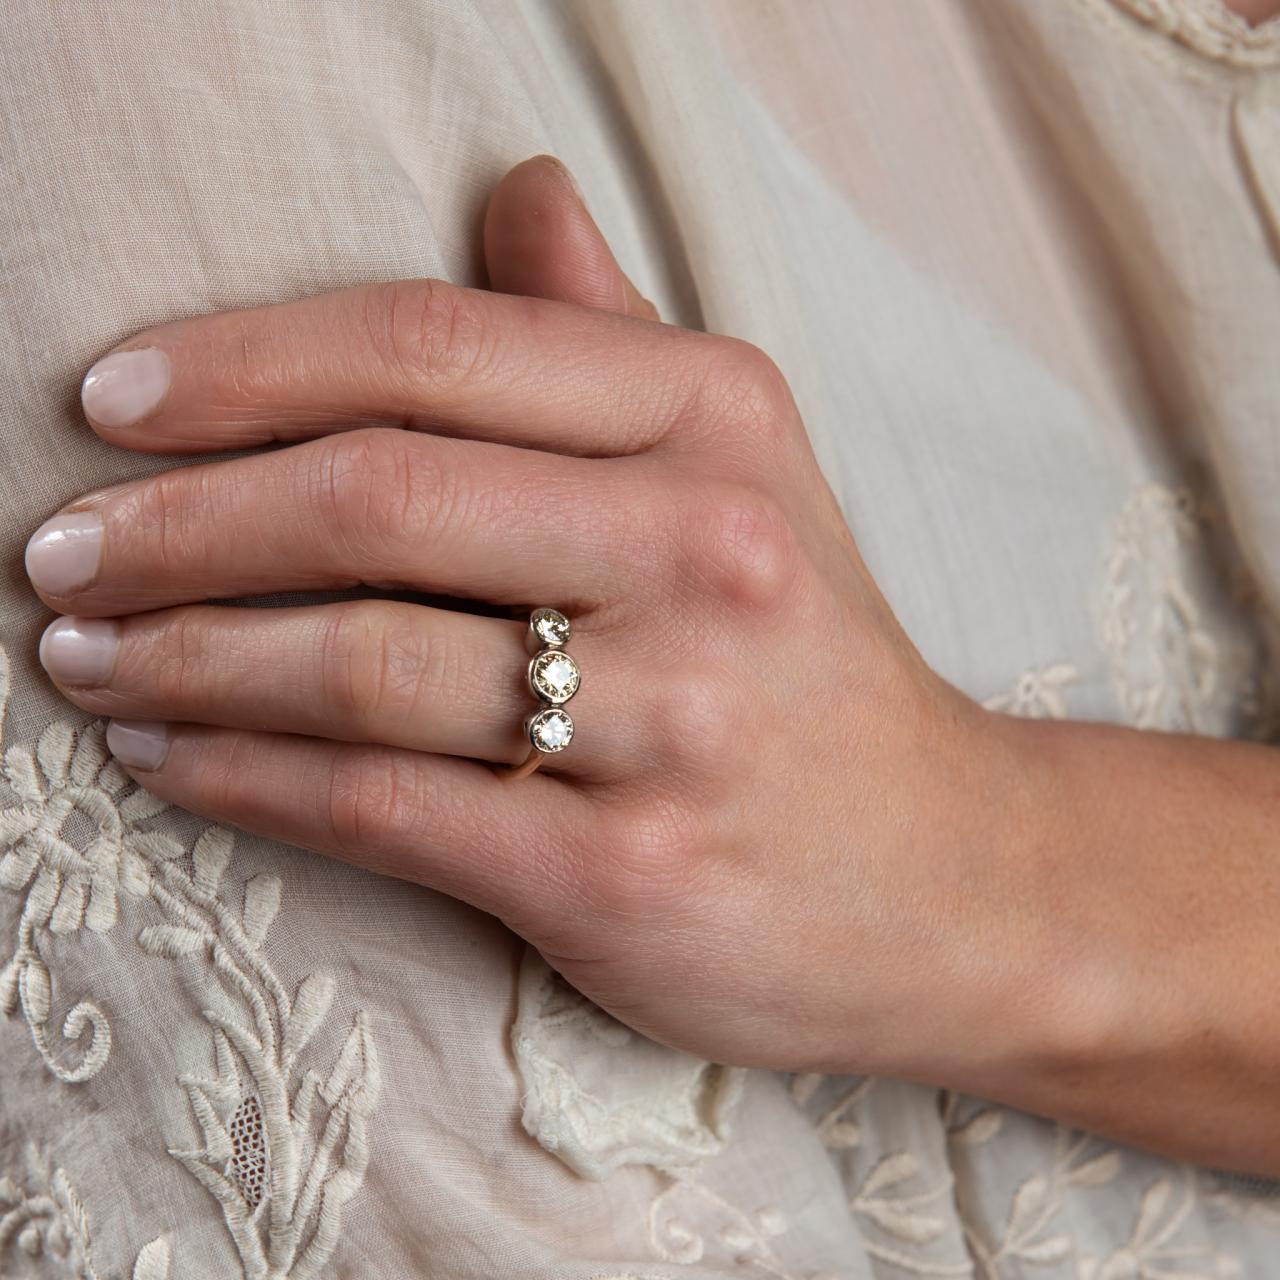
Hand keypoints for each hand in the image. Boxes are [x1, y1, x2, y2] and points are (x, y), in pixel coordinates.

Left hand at [25, 156, 1027, 1079]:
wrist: (950, 875)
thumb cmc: (814, 663)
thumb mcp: (749, 467)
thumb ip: (616, 332)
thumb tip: (516, 192)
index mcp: (716, 421)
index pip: (433, 352)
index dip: (245, 367)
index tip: (113, 403)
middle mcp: (705, 552)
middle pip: (377, 500)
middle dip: (175, 525)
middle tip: (59, 555)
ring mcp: (672, 720)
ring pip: (361, 664)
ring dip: (183, 657)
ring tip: (84, 658)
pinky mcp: (625, 873)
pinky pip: (387, 806)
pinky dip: (246, 776)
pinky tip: (169, 758)